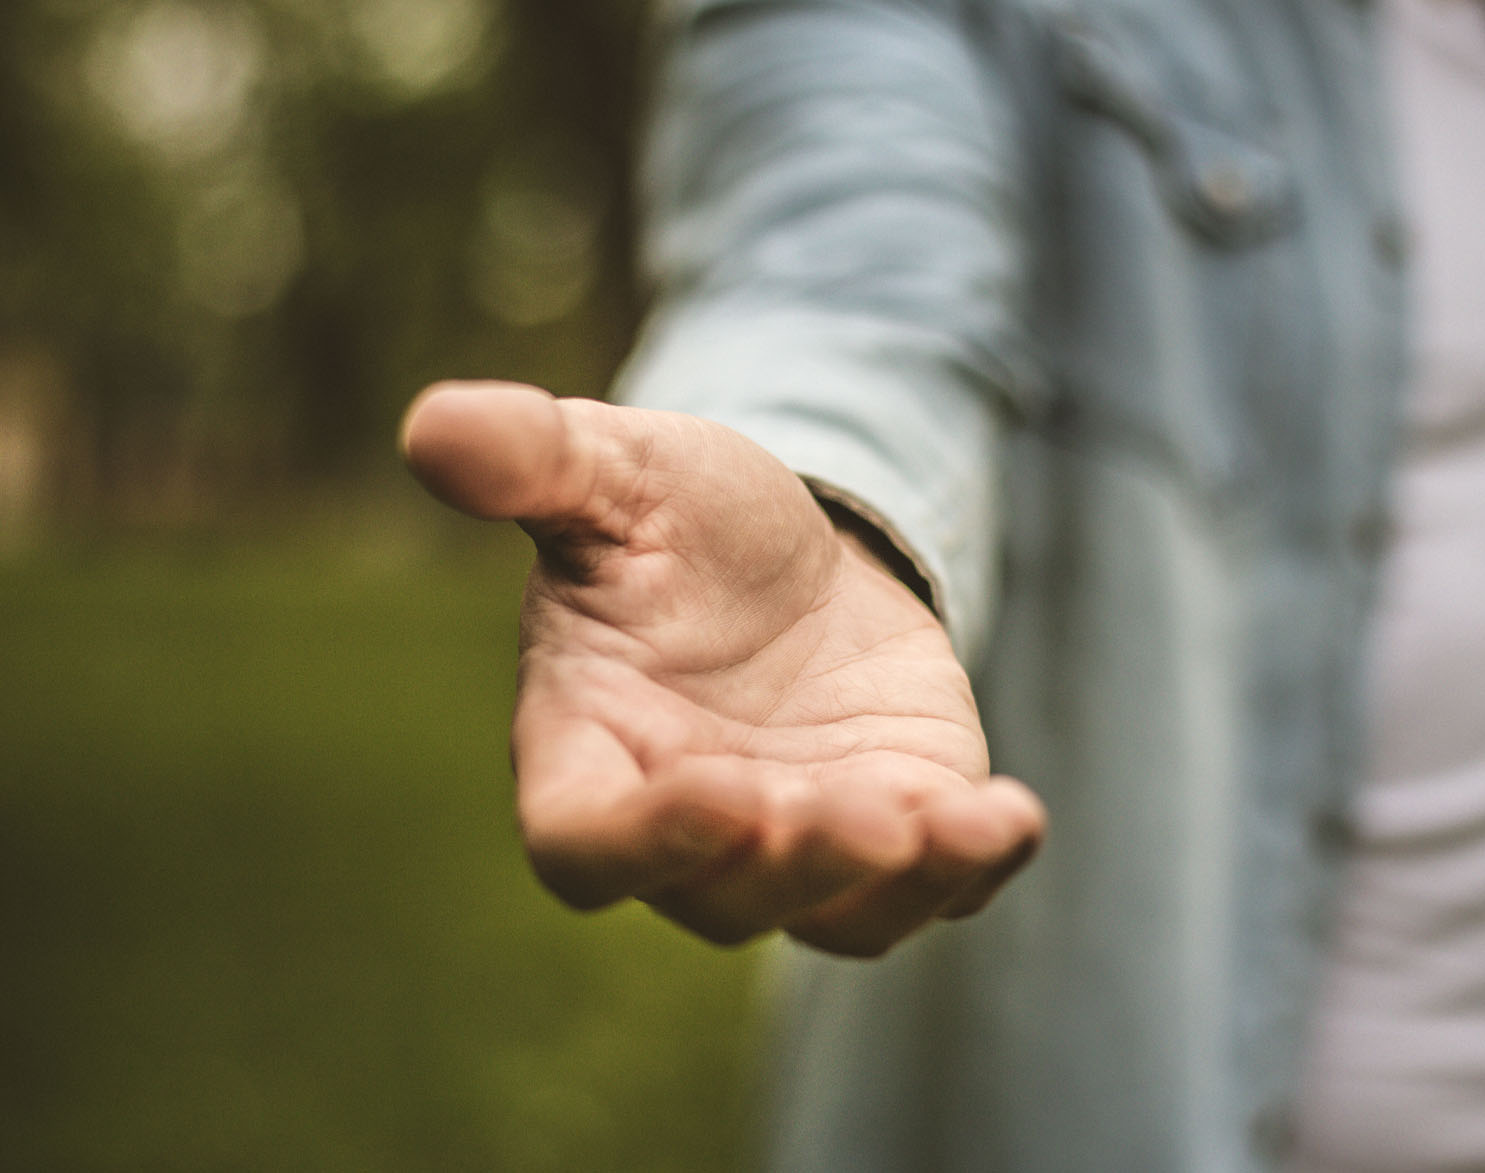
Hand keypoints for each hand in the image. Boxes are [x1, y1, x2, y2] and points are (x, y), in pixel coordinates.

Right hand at [400, 381, 1044, 955]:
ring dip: (892, 886)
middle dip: (796, 863)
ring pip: (837, 918)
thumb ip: (533, 461)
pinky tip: (1011, 817)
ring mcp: (800, 840)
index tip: (715, 792)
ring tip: (950, 823)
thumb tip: (430, 425)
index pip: (585, 845)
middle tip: (859, 812)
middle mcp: (690, 828)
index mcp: (592, 752)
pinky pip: (935, 886)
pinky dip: (974, 866)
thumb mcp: (615, 470)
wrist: (796, 547)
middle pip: (726, 899)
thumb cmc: (676, 519)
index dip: (641, 844)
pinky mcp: (897, 826)